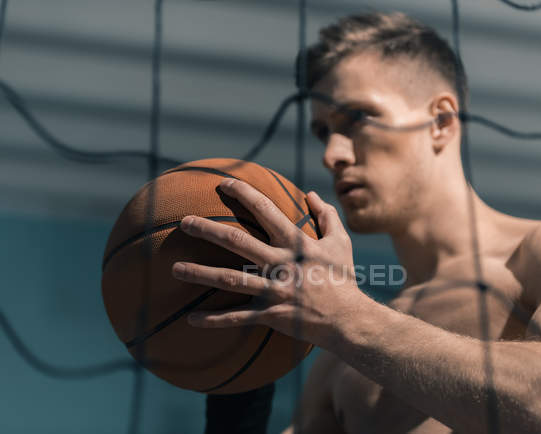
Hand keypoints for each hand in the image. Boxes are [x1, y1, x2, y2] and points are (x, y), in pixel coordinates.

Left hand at [172, 178, 367, 347]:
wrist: (348, 319)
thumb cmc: (343, 278)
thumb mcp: (340, 242)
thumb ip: (326, 215)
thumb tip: (312, 193)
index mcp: (295, 243)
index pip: (265, 210)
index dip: (243, 193)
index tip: (223, 183)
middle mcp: (280, 264)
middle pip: (237, 242)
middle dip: (208, 230)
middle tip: (184, 222)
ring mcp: (273, 290)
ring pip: (229, 280)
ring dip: (200, 274)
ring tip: (174, 268)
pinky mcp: (270, 314)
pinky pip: (237, 318)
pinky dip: (213, 320)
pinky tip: (190, 319)